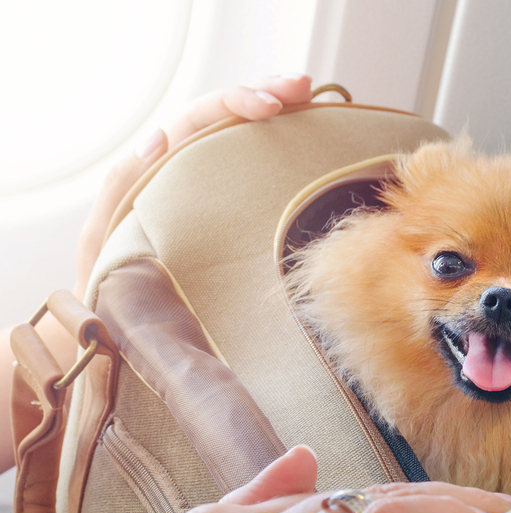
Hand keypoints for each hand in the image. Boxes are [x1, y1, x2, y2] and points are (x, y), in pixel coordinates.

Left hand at [74, 74, 314, 297]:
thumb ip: (121, 188)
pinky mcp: (237, 210)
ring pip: (246, 134)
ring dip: (279, 108)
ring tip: (309, 95)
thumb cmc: (111, 289)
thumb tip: (158, 136)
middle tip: (303, 87)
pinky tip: (310, 133)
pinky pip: (261, 168)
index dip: (234, 103)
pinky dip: (286, 143)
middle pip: (228, 115)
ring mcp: (214, 188)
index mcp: (156, 168)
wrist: (126, 331)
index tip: (272, 108)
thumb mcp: (104, 239)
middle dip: (265, 91)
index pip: (197, 119)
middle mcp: (187, 169)